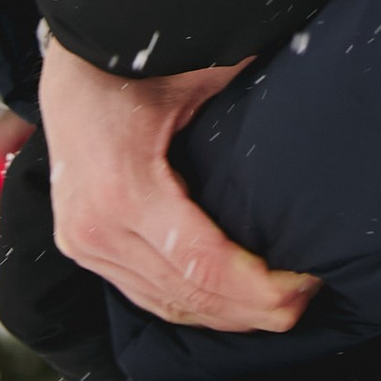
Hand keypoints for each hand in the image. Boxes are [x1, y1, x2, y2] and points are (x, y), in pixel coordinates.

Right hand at [36, 37, 318, 334]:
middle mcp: (97, 230)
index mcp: (124, 191)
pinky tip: (229, 304)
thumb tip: (314, 103)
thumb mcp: (193, 75)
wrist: (66, 65)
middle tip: (305, 301)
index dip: (258, 288)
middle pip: (188, 297)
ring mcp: (83, 244)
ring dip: (224, 316)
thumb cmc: (131, 64)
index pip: (203, 265)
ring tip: (278, 305)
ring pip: (165, 306)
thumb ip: (246, 92)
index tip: (304, 285)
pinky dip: (190, 306)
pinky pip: (143, 294)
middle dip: (252, 310)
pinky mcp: (80, 247)